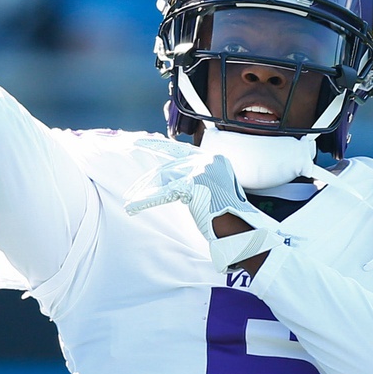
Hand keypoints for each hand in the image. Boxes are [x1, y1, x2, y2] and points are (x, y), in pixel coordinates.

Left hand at [124, 152, 287, 270]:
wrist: (242, 233)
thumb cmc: (228, 219)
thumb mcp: (215, 192)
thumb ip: (198, 181)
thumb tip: (174, 181)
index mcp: (216, 161)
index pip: (180, 151)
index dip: (157, 146)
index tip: (139, 140)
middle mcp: (210, 161)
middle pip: (169, 168)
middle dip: (147, 183)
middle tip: (130, 193)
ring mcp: (203, 171)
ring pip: (164, 179)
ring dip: (144, 193)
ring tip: (130, 203)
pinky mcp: (194, 184)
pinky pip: (164, 192)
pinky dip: (147, 200)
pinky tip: (133, 207)